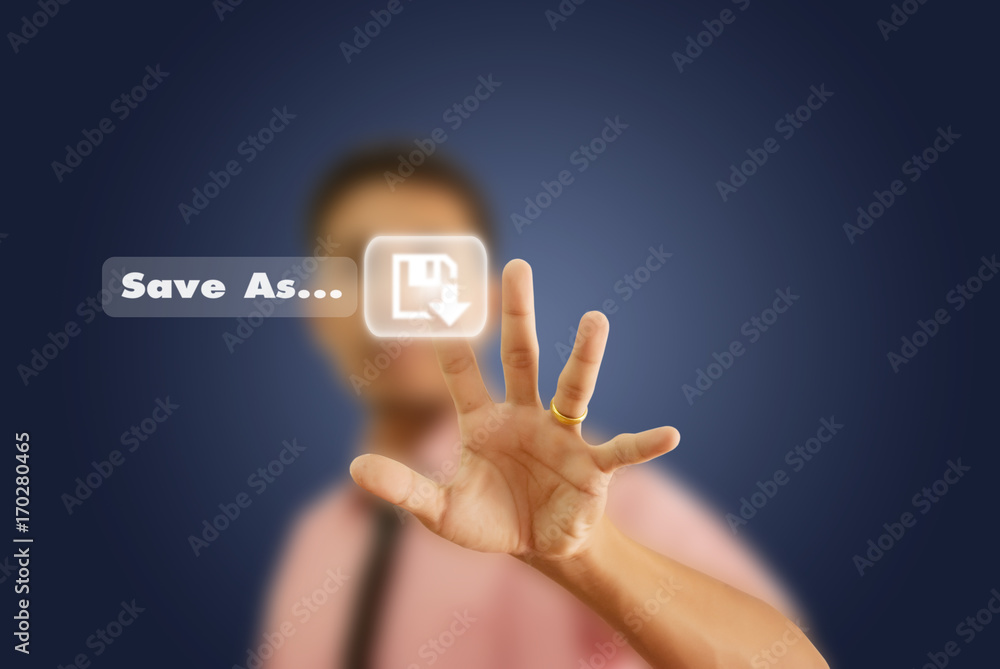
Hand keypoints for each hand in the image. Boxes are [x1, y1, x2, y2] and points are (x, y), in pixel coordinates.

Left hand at [350, 259, 679, 561]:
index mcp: (484, 420)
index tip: (433, 297)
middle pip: (520, 356)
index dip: (448, 340)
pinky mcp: (592, 468)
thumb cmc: (491, 519)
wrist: (539, 545)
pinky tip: (670, 434)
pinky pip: (620, 451)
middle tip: (516, 266)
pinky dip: (644, 445)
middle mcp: (525, 416)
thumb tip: (354, 467)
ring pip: (572, 387)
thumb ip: (402, 488)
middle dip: (516, 314)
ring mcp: (562, 436)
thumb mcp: (440, 511)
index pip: (462, 372)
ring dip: (584, 356)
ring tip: (596, 319)